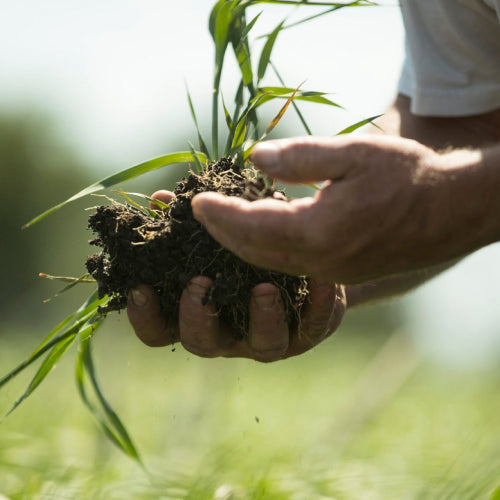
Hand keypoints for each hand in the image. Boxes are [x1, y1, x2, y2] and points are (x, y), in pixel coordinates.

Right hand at [126, 190, 345, 360]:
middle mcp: (230, 333)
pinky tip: (322, 279)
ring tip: (264, 287)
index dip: (145, 316)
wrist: (304, 264)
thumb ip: (192, 223)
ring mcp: (270, 338)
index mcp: (201, 312)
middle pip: (203, 343)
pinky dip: (318, 303)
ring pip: (263, 346)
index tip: (140, 287)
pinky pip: (313, 325)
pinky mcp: (308, 331)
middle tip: (200, 283)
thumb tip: (160, 200)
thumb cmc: (249, 251)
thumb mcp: (221, 234)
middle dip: (197, 317)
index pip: (160, 329)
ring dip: (261, 318)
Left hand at [191, 135, 479, 283]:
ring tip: (218, 223)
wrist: (448, 212)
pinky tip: (257, 232)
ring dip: (238, 244)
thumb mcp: (355, 153)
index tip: (195, 202)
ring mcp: (329, 273)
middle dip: (220, 233)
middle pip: (252, 251)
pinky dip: (263, 249)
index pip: (251, 226)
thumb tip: (255, 156)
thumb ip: (301, 157)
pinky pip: (287, 265)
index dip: (219, 214)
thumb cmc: (405, 176)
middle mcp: (319, 262)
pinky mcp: (337, 274)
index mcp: (320, 232)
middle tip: (198, 212)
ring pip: (267, 263)